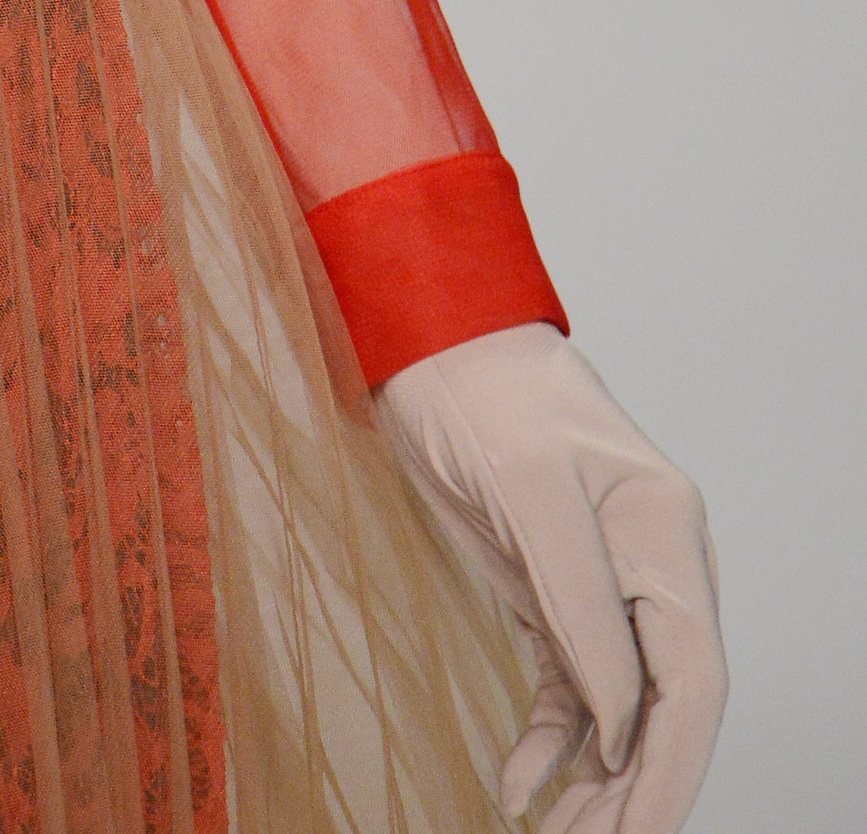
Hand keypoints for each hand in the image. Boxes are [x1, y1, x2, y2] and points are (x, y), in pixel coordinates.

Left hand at [377, 325, 723, 830]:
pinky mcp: (550, 590)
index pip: (694, 679)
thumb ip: (579, 603)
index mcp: (666, 535)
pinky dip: (552, 741)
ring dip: (594, 780)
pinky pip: (569, 687)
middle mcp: (649, 566)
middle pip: (664, 706)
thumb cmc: (480, 387)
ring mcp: (602, 582)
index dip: (671, 765)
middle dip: (634, 790)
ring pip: (618, 708)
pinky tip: (523, 780)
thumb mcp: (530, 490)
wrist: (427, 337)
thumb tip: (619, 719)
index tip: (633, 831)